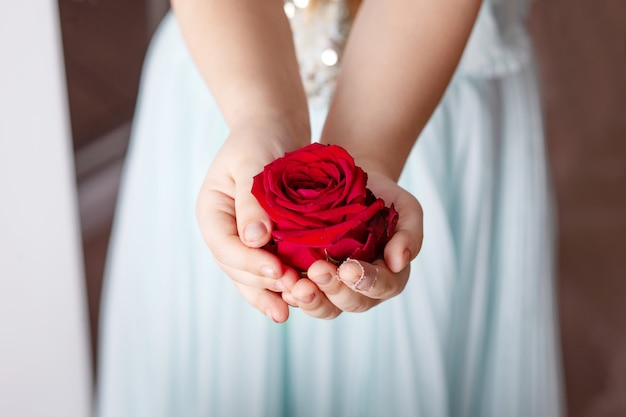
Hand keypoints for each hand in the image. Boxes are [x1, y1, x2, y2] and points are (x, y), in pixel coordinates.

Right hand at [195, 124, 306, 322]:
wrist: (274, 128)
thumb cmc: (261, 138)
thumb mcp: (253, 161)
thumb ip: (252, 201)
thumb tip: (254, 239)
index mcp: (212, 213)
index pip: (225, 248)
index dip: (250, 264)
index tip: (279, 272)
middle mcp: (224, 232)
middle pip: (238, 269)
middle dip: (266, 284)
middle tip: (297, 293)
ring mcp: (244, 240)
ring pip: (253, 278)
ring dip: (275, 294)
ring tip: (300, 304)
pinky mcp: (266, 243)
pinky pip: (269, 271)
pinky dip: (283, 286)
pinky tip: (301, 299)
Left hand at [284, 172, 422, 318]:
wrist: (350, 187)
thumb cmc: (383, 198)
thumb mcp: (405, 208)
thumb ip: (410, 233)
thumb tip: (399, 261)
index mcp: (390, 275)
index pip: (383, 286)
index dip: (367, 281)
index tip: (349, 268)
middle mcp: (363, 290)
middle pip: (352, 302)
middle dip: (334, 289)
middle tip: (317, 272)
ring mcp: (336, 290)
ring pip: (326, 308)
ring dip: (311, 300)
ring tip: (295, 287)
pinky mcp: (310, 283)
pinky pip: (303, 298)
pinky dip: (291, 294)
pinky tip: (281, 285)